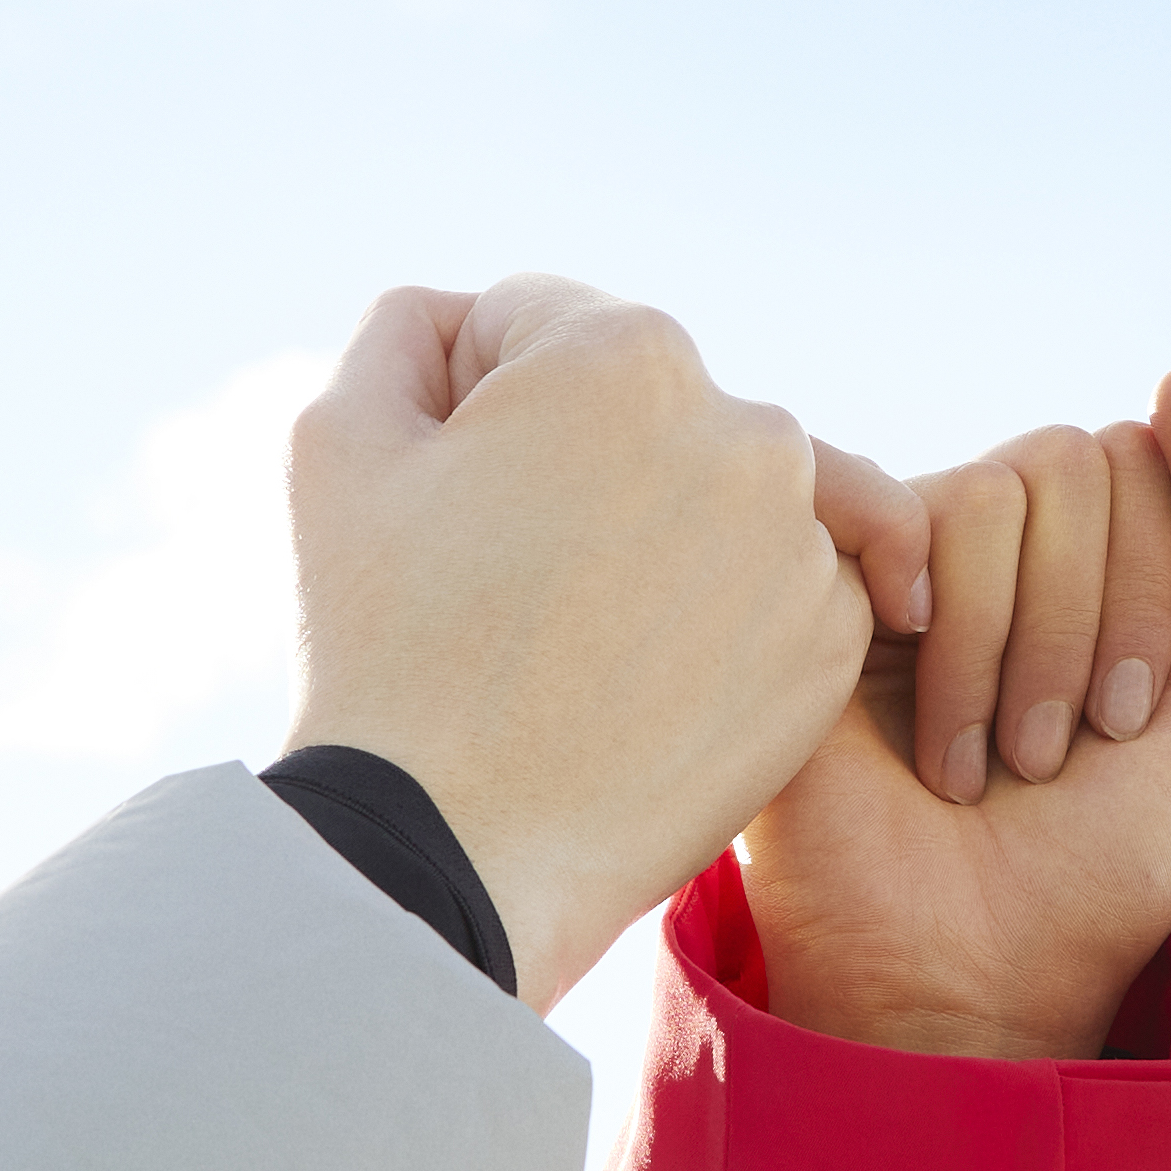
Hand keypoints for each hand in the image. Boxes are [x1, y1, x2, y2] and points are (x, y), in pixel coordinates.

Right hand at [283, 277, 928, 1010]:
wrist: (460, 847)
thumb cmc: (384, 643)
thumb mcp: (339, 440)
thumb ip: (409, 334)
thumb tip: (472, 323)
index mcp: (626, 353)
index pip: (543, 329)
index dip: (474, 410)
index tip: (451, 506)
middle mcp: (747, 427)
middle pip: (646, 410)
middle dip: (581, 468)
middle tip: (511, 583)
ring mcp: (803, 541)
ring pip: (721, 494)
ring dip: (666, 531)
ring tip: (581, 633)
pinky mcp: (830, 643)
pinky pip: (775, 590)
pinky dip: (722, 618)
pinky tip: (647, 674)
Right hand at [739, 372, 1170, 1059]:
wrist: (965, 981)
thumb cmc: (1086, 865)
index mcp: (1073, 556)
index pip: (1149, 463)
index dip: (1154, 602)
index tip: (1120, 729)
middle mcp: (977, 538)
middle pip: (1080, 461)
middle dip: (1089, 627)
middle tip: (1044, 755)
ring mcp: (886, 560)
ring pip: (996, 488)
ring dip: (1007, 656)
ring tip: (971, 765)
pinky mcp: (801, 589)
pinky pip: (876, 492)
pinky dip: (918, 588)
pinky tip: (896, 679)